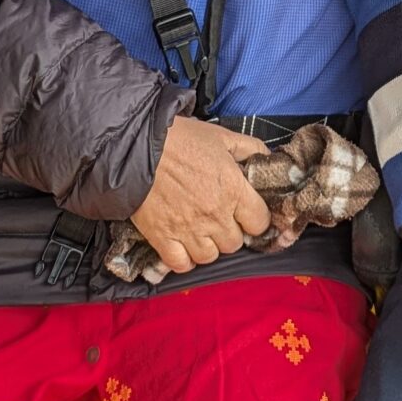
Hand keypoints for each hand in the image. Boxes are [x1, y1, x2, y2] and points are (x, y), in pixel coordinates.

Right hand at [131, 114, 271, 272]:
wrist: (135, 147)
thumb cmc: (180, 139)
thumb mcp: (221, 136)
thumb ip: (249, 147)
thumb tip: (266, 158)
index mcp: (233, 190)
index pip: (260, 223)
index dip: (256, 220)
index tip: (247, 214)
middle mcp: (215, 215)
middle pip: (235, 243)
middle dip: (230, 233)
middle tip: (220, 220)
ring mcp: (188, 230)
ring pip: (210, 257)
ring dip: (208, 247)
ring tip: (201, 233)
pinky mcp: (163, 238)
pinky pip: (181, 264)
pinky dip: (184, 260)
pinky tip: (183, 247)